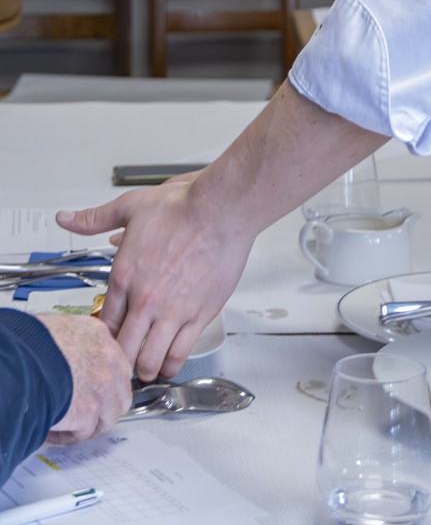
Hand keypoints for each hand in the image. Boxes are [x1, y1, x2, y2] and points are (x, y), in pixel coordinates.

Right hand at [38, 313, 130, 443]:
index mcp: (97, 335)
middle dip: (104, 405)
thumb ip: (71, 341)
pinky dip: (68, 435)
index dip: (104, 379)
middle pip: (120, 389)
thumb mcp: (56, 327)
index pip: (114, 361)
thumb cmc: (27, 344)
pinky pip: (84, 432)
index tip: (92, 389)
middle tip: (84, 411)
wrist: (18, 363)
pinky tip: (52, 430)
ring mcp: (102, 386)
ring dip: (89, 423)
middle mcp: (107, 359)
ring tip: (67, 424)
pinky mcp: (89, 411)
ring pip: (108, 415)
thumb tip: (60, 353)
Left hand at [56, 174, 253, 381]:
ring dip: (145, 368)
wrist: (220, 209)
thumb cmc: (182, 208)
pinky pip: (179, 354)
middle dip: (120, 361)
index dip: (103, 338)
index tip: (108, 340)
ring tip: (146, 366)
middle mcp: (145, 300)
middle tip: (123, 362)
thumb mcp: (131, 206)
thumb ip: (95, 218)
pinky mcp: (199, 315)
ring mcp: (172, 311)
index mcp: (124, 277)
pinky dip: (171, 365)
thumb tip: (66, 219)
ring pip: (149, 361)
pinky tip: (170, 361)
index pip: (103, 324)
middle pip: (121, 350)